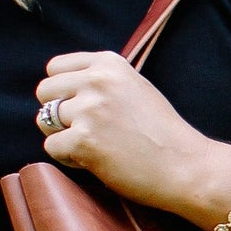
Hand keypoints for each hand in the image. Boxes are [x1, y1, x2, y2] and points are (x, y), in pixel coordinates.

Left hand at [35, 51, 230, 220]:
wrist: (186, 166)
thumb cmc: (162, 132)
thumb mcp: (134, 87)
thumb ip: (101, 80)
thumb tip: (61, 88)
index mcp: (109, 63)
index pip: (55, 68)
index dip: (64, 90)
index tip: (85, 106)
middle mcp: (97, 81)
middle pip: (44, 92)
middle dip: (58, 113)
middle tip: (87, 129)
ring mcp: (90, 110)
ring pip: (44, 121)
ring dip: (63, 136)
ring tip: (94, 145)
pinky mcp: (84, 140)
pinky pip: (52, 147)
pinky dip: (70, 158)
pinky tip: (96, 160)